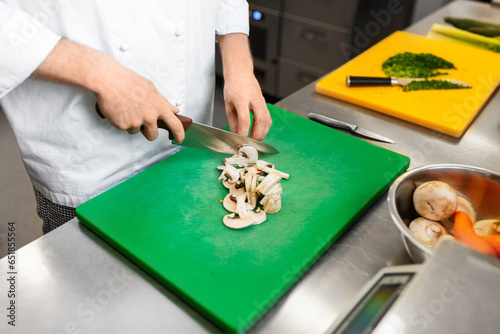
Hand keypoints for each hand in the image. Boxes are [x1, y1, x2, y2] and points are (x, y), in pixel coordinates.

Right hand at [32, 38, 185, 142]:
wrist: (109, 81)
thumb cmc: (129, 81)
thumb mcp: (151, 88)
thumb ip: (163, 102)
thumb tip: (174, 110)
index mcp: (159, 107)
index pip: (175, 125)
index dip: (179, 134)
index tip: (180, 139)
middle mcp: (150, 117)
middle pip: (153, 135)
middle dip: (149, 133)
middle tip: (142, 123)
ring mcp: (136, 122)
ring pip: (136, 131)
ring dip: (133, 124)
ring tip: (127, 109)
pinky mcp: (123, 125)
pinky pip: (124, 128)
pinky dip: (121, 121)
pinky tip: (119, 109)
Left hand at [223, 72, 270, 139]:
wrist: (241, 74)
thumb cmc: (233, 87)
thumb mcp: (228, 105)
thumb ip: (232, 121)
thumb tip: (235, 135)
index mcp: (242, 98)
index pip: (245, 119)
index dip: (243, 131)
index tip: (240, 139)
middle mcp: (254, 100)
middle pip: (260, 120)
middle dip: (256, 134)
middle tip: (250, 142)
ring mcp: (261, 101)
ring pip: (267, 120)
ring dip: (262, 133)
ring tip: (254, 139)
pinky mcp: (265, 104)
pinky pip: (268, 118)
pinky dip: (265, 128)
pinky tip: (259, 131)